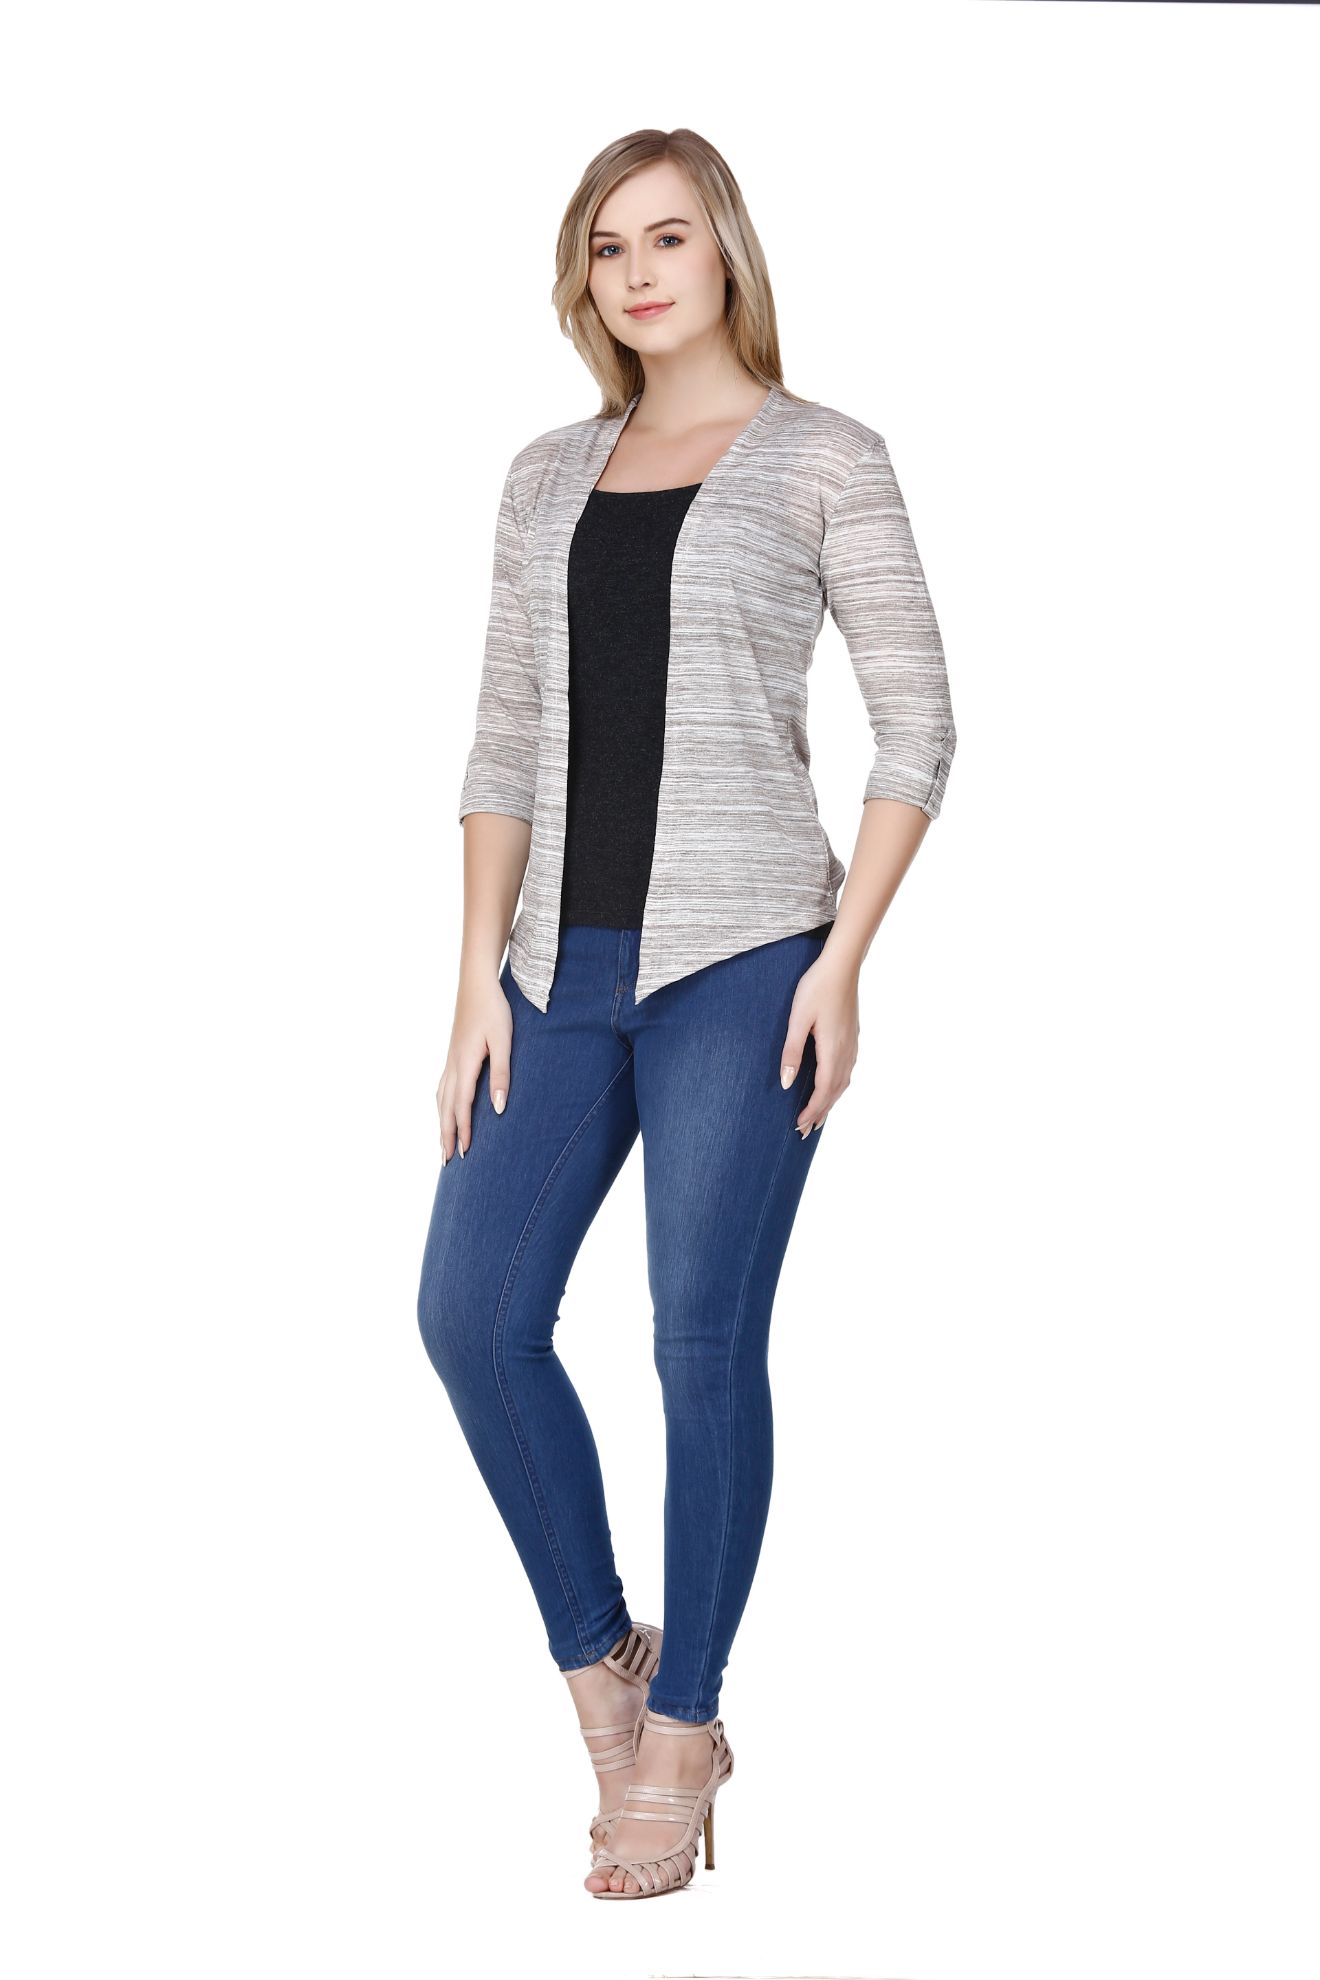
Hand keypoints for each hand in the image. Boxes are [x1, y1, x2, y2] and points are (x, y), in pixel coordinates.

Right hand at [436, 972, 512, 1161]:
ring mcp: (450, 1059)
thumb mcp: (503, 1042)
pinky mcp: (452, 1053)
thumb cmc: (494, 1010)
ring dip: (441, 1122)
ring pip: (441, 1098)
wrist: (477, 983)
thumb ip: (501, 1075)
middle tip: (445, 1161)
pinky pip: (442, 1087)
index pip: (462, 1106)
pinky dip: (441, 1104)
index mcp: (464, 1065)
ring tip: (442, 1142)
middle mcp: (452, 1065)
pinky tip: (444, 1109)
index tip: (463, 1154)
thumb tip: (498, 1109)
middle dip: (445, 1135)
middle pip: (446, 1108)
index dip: (462, 1131)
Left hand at [779, 949, 859, 1136]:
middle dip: (820, 1113)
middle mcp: (846, 1052)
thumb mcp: (797, 1019)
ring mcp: (852, 1044)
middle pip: (835, 1092)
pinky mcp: (852, 1036)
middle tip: (805, 1132)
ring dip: (830, 1103)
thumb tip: (787, 1083)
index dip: (812, 1111)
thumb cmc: (816, 988)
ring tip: (818, 1117)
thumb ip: (791, 1052)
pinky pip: (847, 1071)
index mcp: (832, 1050)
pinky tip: (832, 1088)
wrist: (841, 965)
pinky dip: (838, 1087)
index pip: (823, 1091)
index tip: (799, 1126)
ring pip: (843, 1083)